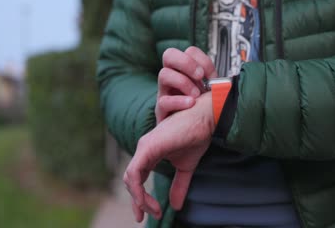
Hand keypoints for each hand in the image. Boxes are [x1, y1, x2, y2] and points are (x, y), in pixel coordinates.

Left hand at [124, 92, 214, 221]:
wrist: (204, 118)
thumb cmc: (197, 136)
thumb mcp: (186, 167)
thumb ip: (179, 185)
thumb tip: (176, 206)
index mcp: (151, 152)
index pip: (137, 178)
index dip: (141, 197)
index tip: (151, 213)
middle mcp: (144, 149)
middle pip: (131, 180)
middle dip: (138, 202)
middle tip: (149, 216)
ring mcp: (144, 147)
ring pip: (130, 179)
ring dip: (139, 199)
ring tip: (154, 210)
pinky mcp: (148, 147)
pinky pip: (134, 173)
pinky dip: (137, 190)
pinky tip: (145, 201)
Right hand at [155, 46, 216, 123]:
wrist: (194, 134)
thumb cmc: (203, 111)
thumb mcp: (212, 92)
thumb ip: (215, 82)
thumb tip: (223, 78)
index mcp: (185, 71)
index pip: (188, 52)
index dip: (201, 60)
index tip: (210, 75)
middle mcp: (172, 78)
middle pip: (169, 55)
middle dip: (186, 63)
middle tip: (200, 76)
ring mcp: (164, 93)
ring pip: (164, 74)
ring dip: (183, 82)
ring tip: (196, 95)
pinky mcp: (161, 111)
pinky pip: (163, 101)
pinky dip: (178, 101)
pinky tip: (191, 104)